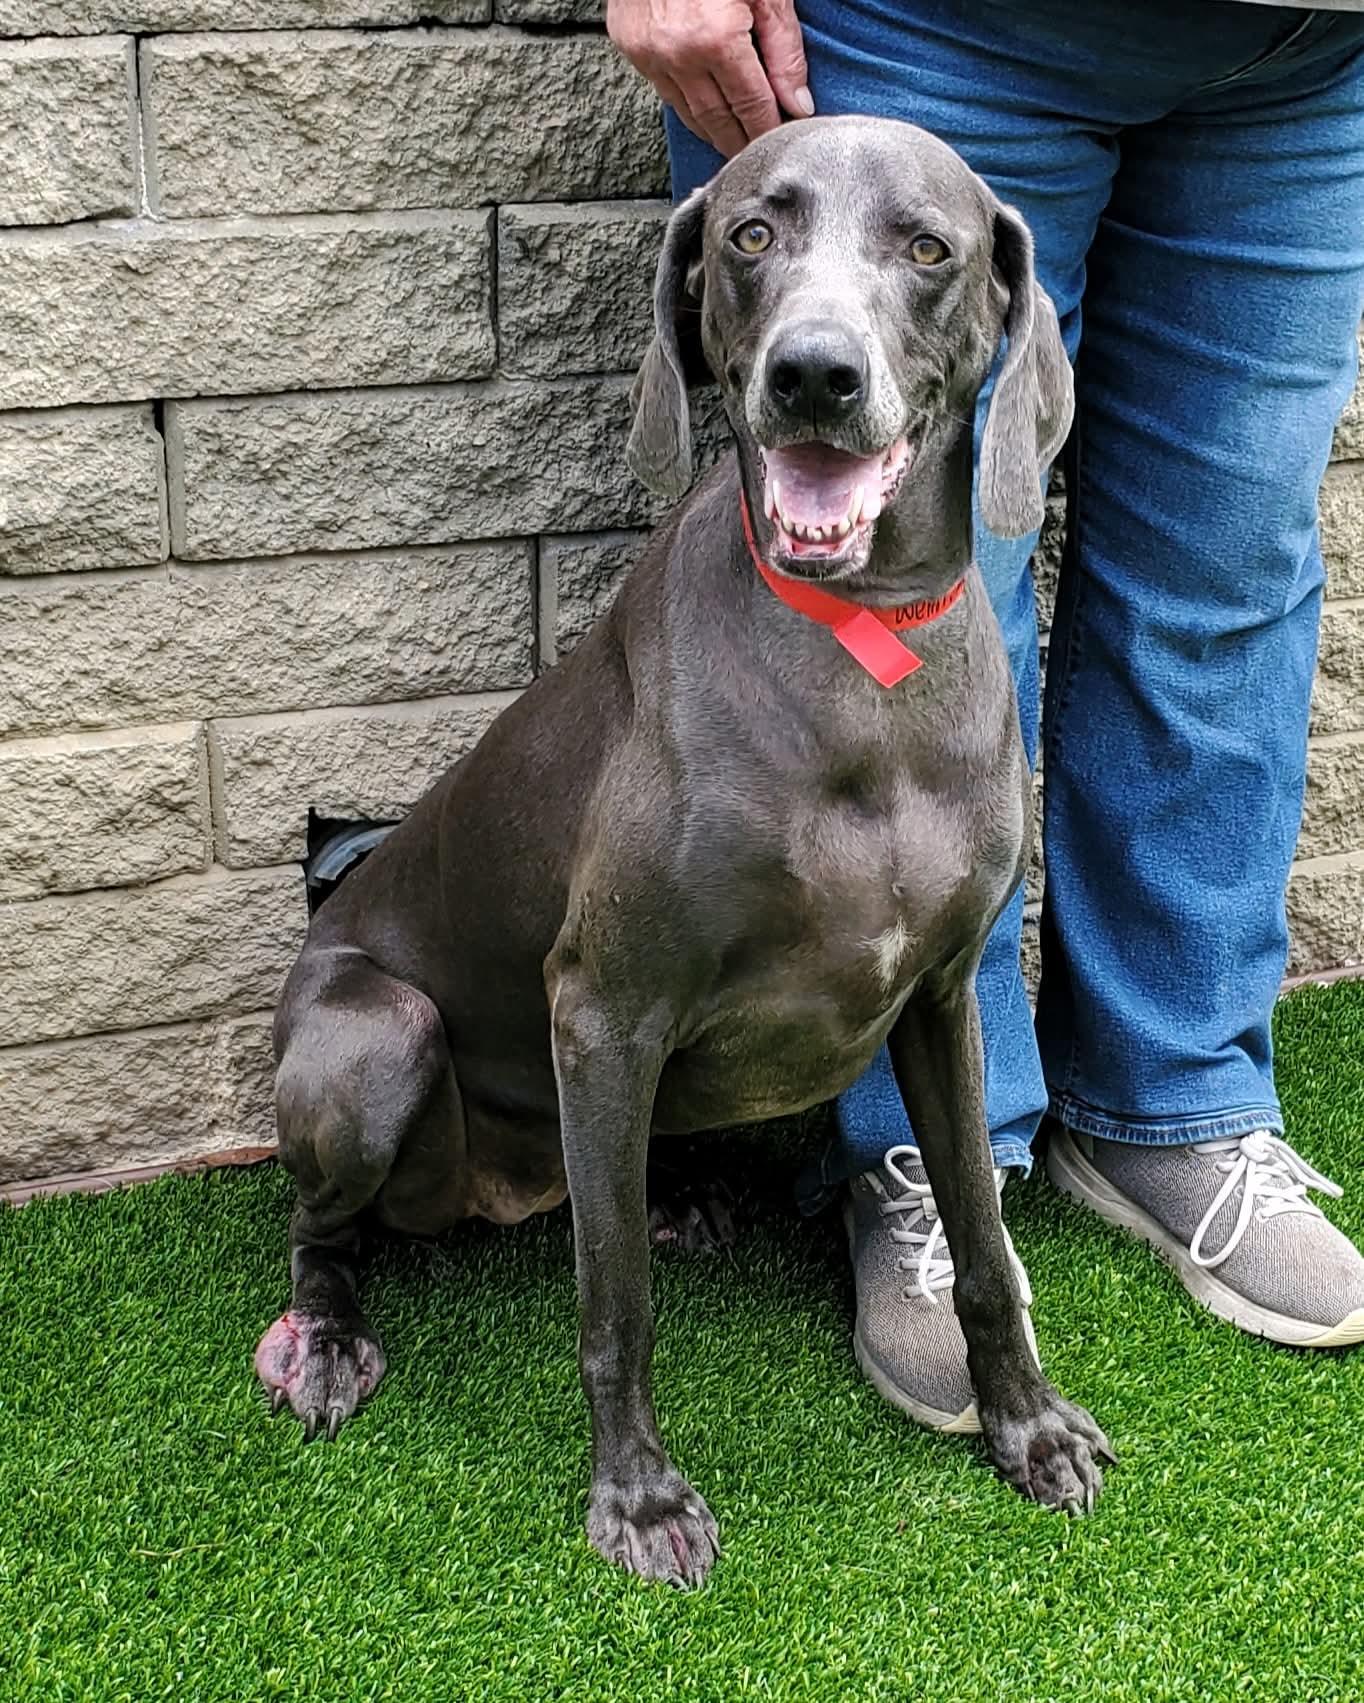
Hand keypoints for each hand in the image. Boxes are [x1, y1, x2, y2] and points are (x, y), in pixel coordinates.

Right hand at [607, 0, 813, 158]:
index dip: (770, 131)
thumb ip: (785, 49)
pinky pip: (666, 92)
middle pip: (719, 121)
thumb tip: (797, 103)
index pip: (752, 108)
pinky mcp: (632, 47)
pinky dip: (689, 106)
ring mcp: (651, 54)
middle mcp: (679, 55)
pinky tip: (706, 112)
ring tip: (735, 143)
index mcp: (717, 40)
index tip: (782, 143)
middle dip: (742, 143)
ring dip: (715, 132)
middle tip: (760, 156)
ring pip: (689, 114)